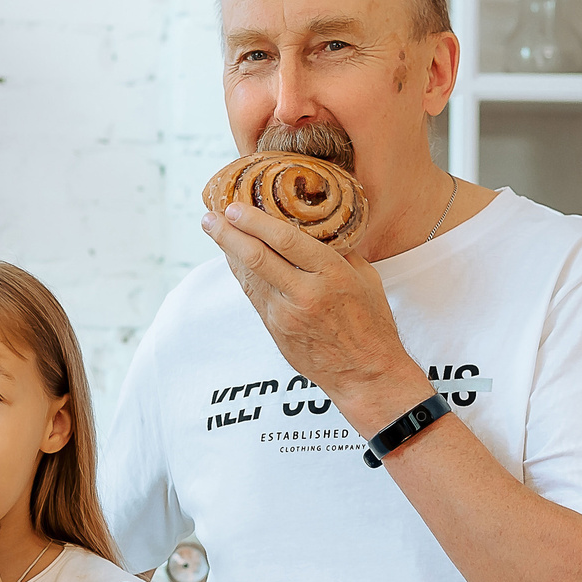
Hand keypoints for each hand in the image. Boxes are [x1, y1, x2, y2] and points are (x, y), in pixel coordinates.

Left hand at [201, 200, 431, 433]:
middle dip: (228, 233)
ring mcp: (285, 315)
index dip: (255, 221)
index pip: (284, 240)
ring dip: (228, 251)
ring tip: (213, 229)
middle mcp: (304, 294)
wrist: (364, 374)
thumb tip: (317, 227)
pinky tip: (233, 258)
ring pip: (249, 276)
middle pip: (256, 257)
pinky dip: (241, 273)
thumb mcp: (366, 278)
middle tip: (210, 215)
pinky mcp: (275, 330)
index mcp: (331, 275)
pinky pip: (253, 294)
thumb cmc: (371, 324)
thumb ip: (339, 252)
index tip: (235, 207)